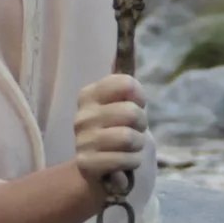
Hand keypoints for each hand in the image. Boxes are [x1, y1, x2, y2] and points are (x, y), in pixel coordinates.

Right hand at [71, 73, 146, 201]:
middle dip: (141, 126)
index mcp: (89, 95)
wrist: (99, 174)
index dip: (139, 97)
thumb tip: (130, 47)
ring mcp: (82, 140)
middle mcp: (82, 115)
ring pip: (129, 137)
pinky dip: (132, 162)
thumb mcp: (120, 108)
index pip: (126, 83)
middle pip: (131, 112)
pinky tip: (125, 164)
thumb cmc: (115, 135)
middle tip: (134, 133)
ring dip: (138, 147)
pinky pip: (124, 159)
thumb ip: (126, 87)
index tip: (136, 106)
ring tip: (130, 149)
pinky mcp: (87, 163)